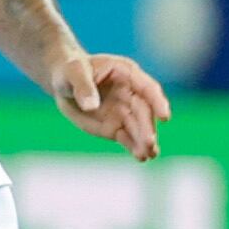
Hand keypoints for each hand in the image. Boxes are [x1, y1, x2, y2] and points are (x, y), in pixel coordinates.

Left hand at [47, 49, 172, 161]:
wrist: (64, 85)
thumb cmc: (70, 71)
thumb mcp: (73, 72)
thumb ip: (83, 87)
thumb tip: (91, 106)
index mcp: (127, 74)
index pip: (147, 88)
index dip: (157, 102)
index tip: (164, 116)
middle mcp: (131, 94)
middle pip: (144, 112)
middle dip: (148, 128)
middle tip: (149, 143)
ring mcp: (125, 112)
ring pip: (139, 128)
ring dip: (145, 141)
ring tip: (148, 155)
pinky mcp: (116, 127)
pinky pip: (128, 139)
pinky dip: (135, 148)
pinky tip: (141, 157)